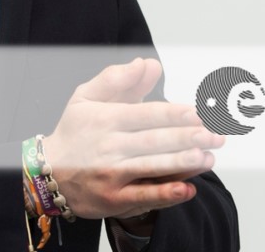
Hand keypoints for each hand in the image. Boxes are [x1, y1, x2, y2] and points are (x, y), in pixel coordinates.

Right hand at [41, 57, 224, 219]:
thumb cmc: (75, 131)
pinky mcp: (112, 200)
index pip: (147, 115)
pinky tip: (187, 189)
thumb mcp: (86, 97)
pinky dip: (166, 194)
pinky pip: (143, 197)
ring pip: (152, 168)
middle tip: (216, 135)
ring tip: (209, 157)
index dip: (176, 114)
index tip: (201, 113)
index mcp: (106, 119)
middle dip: (188, 138)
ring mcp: (110, 175)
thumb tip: (146, 63)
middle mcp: (108, 147)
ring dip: (183, 164)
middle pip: (155, 141)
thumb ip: (117, 78)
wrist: (47, 174)